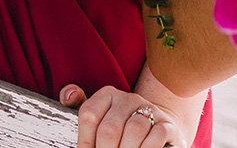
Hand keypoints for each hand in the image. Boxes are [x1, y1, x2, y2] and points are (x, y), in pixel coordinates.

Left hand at [60, 84, 183, 147]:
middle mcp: (128, 99)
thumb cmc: (121, 129)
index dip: (84, 141)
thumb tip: (69, 95)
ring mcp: (150, 110)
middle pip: (109, 128)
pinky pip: (156, 136)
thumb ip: (81, 106)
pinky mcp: (167, 124)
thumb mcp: (100, 118)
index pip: (89, 115)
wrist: (158, 131)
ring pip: (134, 130)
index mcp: (107, 95)